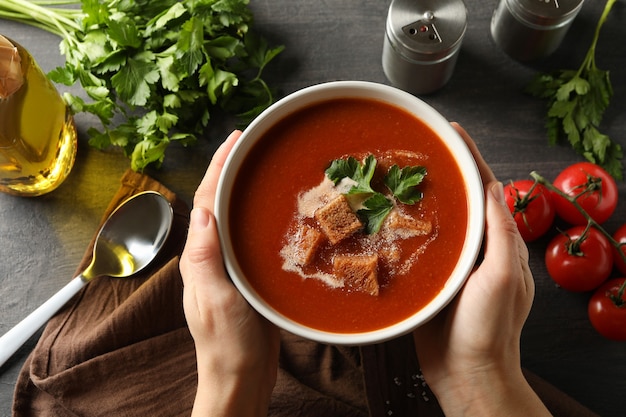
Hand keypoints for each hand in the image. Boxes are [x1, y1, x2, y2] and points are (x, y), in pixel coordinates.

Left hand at [180, 130, 279, 416]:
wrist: (241, 376)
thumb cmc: (228, 344)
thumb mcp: (216, 300)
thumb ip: (206, 258)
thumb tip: (202, 211)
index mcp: (199, 257)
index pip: (204, 201)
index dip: (217, 167)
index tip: (235, 139)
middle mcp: (210, 256)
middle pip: (216, 202)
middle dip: (229, 169)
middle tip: (251, 143)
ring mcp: (227, 266)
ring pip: (232, 216)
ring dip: (242, 187)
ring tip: (261, 164)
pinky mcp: (245, 276)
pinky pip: (248, 235)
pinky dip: (257, 213)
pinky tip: (273, 209)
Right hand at [412, 123, 550, 415]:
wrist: (465, 374)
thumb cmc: (489, 329)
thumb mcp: (504, 278)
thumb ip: (501, 234)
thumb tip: (493, 187)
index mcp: (498, 243)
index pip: (486, 189)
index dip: (470, 158)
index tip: (452, 131)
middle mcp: (475, 248)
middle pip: (458, 199)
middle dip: (442, 171)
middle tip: (416, 147)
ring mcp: (450, 263)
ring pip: (434, 220)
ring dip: (416, 196)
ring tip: (393, 173)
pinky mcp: (427, 279)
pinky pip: (414, 245)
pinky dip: (400, 227)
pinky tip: (381, 217)